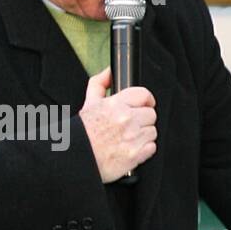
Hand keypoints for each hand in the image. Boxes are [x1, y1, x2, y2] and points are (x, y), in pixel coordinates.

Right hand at [78, 66, 157, 183]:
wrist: (77, 157)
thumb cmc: (83, 132)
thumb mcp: (89, 102)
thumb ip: (100, 83)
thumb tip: (109, 71)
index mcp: (116, 105)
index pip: (144, 95)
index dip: (146, 100)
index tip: (144, 105)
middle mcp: (126, 120)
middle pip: (151, 114)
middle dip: (143, 119)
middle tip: (132, 124)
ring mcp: (132, 138)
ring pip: (153, 131)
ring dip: (144, 134)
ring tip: (129, 137)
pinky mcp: (136, 154)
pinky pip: (152, 147)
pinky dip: (144, 149)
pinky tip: (131, 147)